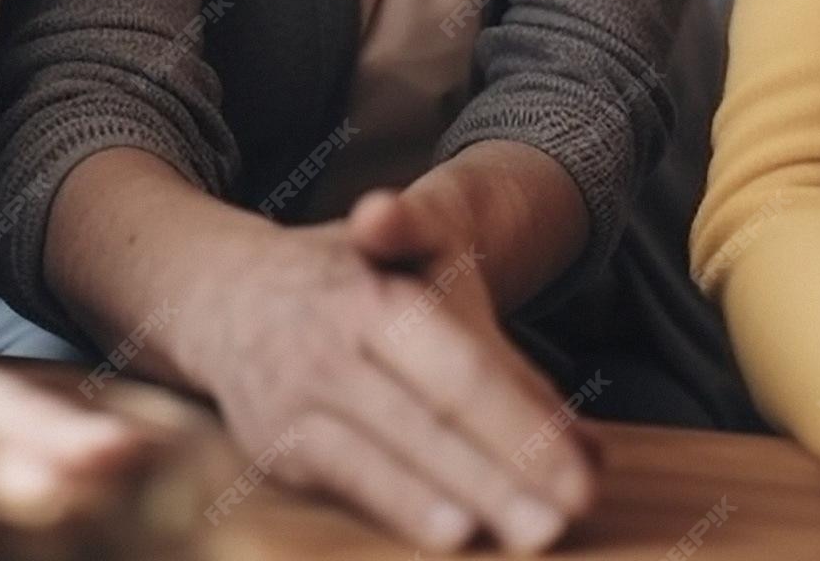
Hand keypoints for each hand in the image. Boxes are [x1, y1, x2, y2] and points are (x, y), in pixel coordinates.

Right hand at [185, 186, 595, 552]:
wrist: (227, 291)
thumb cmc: (355, 288)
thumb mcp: (424, 287)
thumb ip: (506, 363)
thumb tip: (592, 447)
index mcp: (379, 292)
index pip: (462, 368)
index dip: (522, 423)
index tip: (582, 474)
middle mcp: (334, 340)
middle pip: (431, 413)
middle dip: (502, 470)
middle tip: (565, 518)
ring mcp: (299, 393)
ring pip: (388, 452)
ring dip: (458, 494)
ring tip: (523, 531)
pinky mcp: (275, 444)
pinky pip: (344, 478)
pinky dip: (396, 505)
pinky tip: (446, 531)